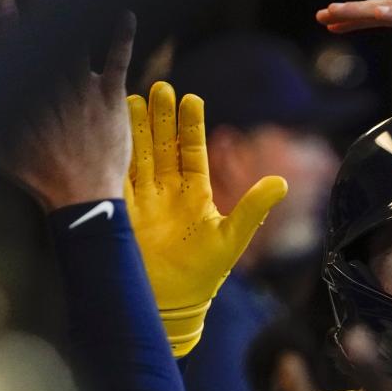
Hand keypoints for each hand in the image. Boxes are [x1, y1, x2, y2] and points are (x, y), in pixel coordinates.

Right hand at [0, 0, 134, 208]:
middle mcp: (55, 87)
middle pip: (49, 42)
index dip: (10, 27)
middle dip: (45, 12)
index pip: (17, 53)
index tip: (6, 5)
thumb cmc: (39, 176)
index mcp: (27, 97)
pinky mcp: (110, 99)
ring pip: (78, 44)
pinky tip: (125, 16)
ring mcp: (84, 91)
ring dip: (75, 16)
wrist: (81, 194)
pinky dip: (122, 37)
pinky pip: (118, 61)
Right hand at [125, 82, 287, 356]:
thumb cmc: (205, 274)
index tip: (191, 99)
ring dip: (135, 129)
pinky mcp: (121, 211)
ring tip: (133, 98)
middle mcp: (168, 191)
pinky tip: (110, 131)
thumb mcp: (233, 238)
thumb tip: (282, 183)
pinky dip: (113, 155)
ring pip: (139, 155)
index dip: (190, 126)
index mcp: (195, 193)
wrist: (172, 303)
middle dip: (161, 118)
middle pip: (163, 146)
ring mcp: (143, 199)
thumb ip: (253, 208)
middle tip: (160, 87)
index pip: (192, 151)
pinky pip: (117, 176)